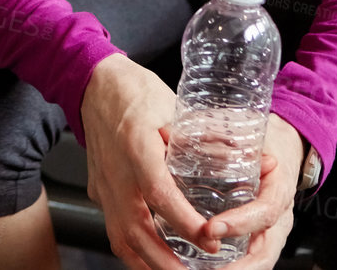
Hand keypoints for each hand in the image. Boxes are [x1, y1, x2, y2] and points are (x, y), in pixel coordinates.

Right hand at [81, 53, 215, 269]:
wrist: (94, 83)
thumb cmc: (134, 91)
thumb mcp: (173, 107)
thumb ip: (204, 138)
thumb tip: (242, 157)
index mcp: (136, 147)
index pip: (159, 193)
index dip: (184, 221)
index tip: (209, 240)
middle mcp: (116, 173)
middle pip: (136, 229)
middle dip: (165, 260)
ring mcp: (103, 185)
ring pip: (120, 236)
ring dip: (147, 262)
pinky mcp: (99, 190)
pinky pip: (113, 229)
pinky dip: (133, 251)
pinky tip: (151, 259)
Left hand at [205, 113, 302, 268]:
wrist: (284, 149)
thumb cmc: (264, 141)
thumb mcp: (247, 134)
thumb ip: (216, 135)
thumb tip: (170, 133)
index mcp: (279, 189)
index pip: (266, 212)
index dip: (240, 223)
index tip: (211, 229)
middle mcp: (279, 217)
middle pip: (264, 253)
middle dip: (235, 266)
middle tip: (204, 268)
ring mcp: (272, 233)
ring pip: (258, 263)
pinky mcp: (260, 240)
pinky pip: (248, 262)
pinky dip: (229, 269)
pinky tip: (200, 269)